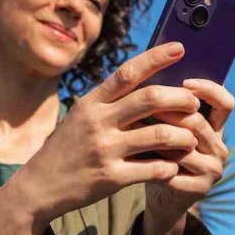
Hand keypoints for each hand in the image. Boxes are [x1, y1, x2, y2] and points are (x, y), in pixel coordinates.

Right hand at [0, 42, 200, 230]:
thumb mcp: (82, 116)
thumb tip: (145, 78)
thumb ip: (110, 100)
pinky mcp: (112, 178)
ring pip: (160, 135)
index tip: (180, 48)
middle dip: (181, 98)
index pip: (128, 72)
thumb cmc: (68, 147)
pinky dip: (170, 165)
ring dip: (183, 135)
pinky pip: (154, 169)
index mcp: (92, 102)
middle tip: (194, 103)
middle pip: (150, 99)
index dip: (156, 58)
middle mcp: (99, 122)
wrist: (40, 186)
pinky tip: (174, 164)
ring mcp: (106, 150)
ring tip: (191, 137)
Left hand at [140, 79, 233, 234]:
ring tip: (130, 123)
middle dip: (168, 110)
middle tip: (141, 101)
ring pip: (184, 144)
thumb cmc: (158, 154)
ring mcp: (212, 170)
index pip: (225, 103)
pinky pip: (173, 169)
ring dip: (155, 133)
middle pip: (197, 121)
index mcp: (215, 128)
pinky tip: (132, 153)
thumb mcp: (164, 126)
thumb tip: (149, 70)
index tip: (184, 81)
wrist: (159, 196)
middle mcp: (219, 148)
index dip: (208, 89)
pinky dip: (151, 159)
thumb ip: (166, 105)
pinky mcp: (198, 189)